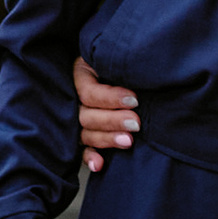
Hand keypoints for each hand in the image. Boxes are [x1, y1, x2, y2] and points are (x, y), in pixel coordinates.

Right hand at [72, 51, 139, 174]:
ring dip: (106, 139)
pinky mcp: (86, 134)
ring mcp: (79, 118)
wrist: (129, 60)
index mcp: (81, 74)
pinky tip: (100, 165)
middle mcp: (76, 97)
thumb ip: (123, 62)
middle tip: (136, 123)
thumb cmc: (125, 56)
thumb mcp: (118, 54)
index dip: (110, 98)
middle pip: (85, 115)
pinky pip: (84, 149)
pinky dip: (91, 158)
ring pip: (86, 133)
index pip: (88, 92)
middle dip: (112, 120)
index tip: (135, 99)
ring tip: (128, 142)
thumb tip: (141, 70)